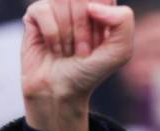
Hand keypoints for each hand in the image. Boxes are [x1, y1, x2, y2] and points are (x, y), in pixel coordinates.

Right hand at [21, 0, 134, 130]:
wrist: (61, 91)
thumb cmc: (90, 72)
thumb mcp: (120, 52)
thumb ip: (123, 21)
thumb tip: (91, 6)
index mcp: (102, 7)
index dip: (100, 21)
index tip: (98, 43)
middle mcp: (79, 3)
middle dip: (84, 30)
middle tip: (83, 52)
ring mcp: (56, 7)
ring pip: (62, 2)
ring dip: (68, 35)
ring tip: (69, 52)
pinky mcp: (35, 14)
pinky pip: (44, 10)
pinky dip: (52, 34)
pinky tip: (54, 48)